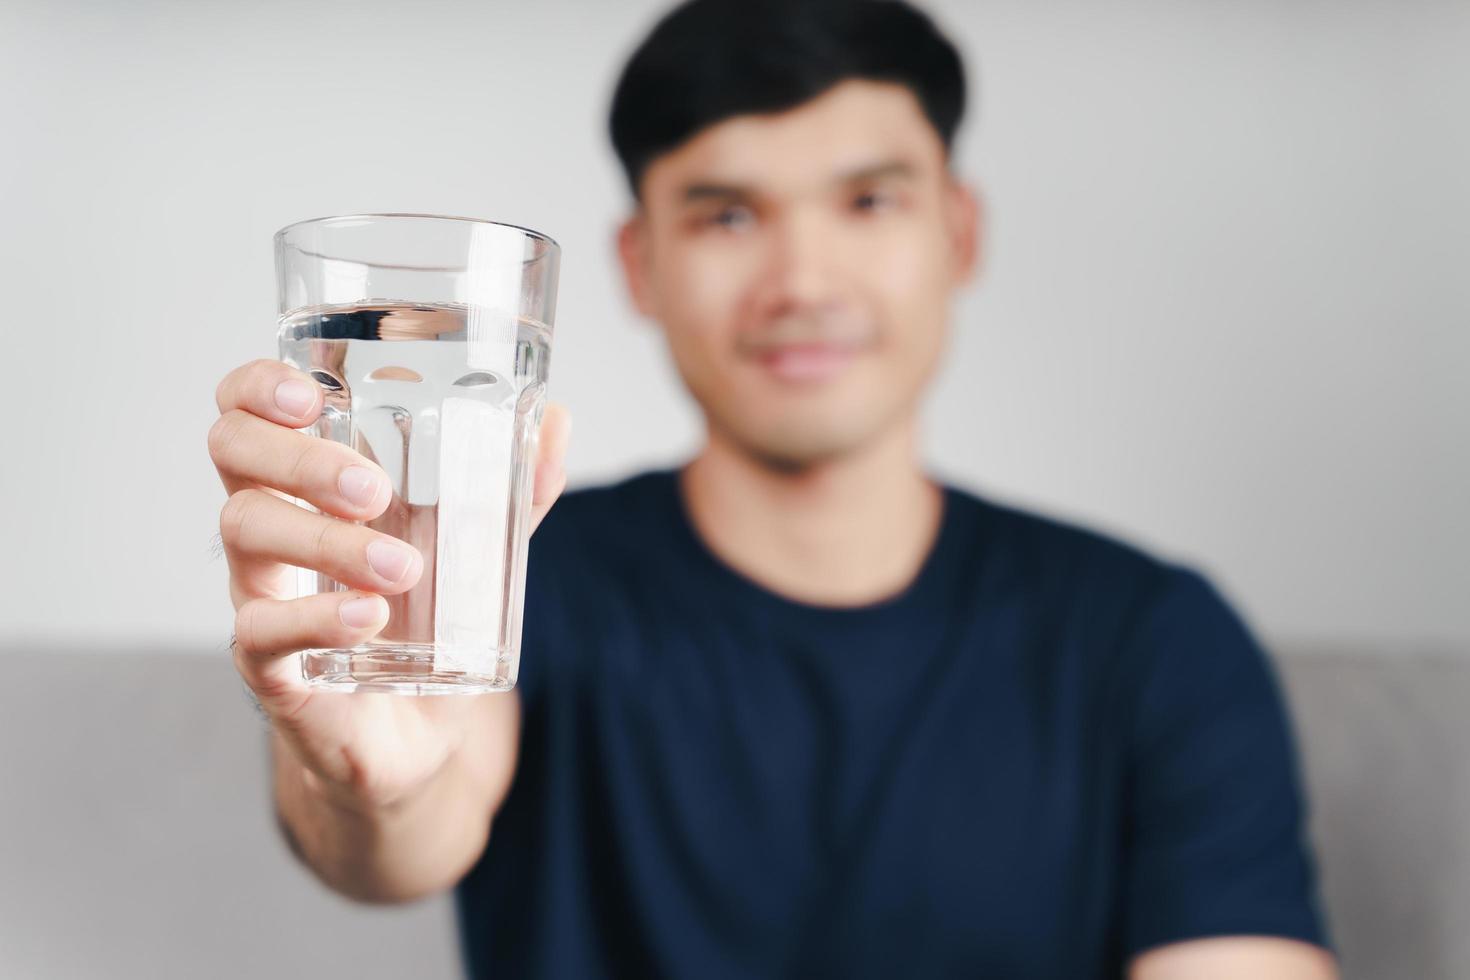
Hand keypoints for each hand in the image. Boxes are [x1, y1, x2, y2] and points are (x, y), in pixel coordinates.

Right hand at [208, 358, 570, 811]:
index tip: (311, 397)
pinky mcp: (268, 665)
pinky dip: (316, 616)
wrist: (410, 734)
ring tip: (401, 566)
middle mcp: (269, 526)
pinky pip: (262, 630)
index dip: (259, 388)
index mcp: (304, 483)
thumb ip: (510, 487)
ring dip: (327, 539)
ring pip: (247, 533)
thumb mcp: (472, 545)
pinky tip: (370, 616)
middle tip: (373, 488)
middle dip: (298, 458)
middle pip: (232, 454)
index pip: (245, 410)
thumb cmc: (422, 617)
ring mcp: (259, 592)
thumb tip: (558, 420)